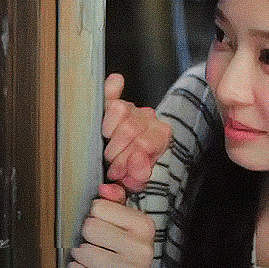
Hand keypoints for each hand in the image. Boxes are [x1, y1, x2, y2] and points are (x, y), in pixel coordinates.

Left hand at [66, 185, 153, 267]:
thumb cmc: (127, 251)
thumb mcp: (128, 224)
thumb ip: (116, 202)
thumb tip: (104, 188)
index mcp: (143, 227)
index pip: (98, 207)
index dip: (96, 215)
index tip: (104, 223)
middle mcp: (140, 249)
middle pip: (89, 228)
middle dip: (88, 236)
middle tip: (97, 241)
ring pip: (84, 253)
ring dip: (81, 256)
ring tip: (92, 256)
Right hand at [102, 73, 170, 192]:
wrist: (130, 166)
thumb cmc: (133, 172)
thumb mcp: (137, 182)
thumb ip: (135, 179)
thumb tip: (131, 166)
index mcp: (161, 136)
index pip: (144, 143)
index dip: (127, 160)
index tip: (118, 174)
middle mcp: (149, 118)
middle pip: (130, 128)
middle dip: (116, 152)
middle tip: (111, 165)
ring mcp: (132, 109)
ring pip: (120, 110)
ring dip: (109, 132)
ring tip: (107, 148)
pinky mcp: (115, 102)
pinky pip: (113, 90)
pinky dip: (112, 87)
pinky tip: (114, 85)